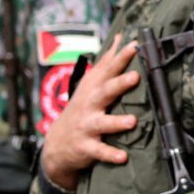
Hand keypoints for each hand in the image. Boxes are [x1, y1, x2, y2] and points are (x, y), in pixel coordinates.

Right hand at [39, 36, 140, 190]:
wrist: (57, 144)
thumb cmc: (82, 108)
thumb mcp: (91, 84)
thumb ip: (107, 62)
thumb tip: (120, 37)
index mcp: (93, 89)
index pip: (108, 70)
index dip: (121, 57)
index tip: (135, 46)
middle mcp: (89, 105)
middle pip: (104, 92)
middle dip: (119, 84)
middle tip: (135, 77)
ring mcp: (87, 126)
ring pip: (102, 123)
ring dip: (116, 122)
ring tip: (132, 121)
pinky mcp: (86, 147)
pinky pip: (99, 151)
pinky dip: (110, 154)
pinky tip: (123, 156)